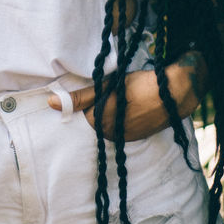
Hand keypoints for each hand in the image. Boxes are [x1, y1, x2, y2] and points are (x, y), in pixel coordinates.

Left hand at [48, 51, 207, 141]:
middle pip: (97, 120)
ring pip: (111, 124)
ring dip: (114, 113)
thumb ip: (78, 97)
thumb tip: (50, 103)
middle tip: (116, 93)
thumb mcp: (106, 86)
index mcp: (99, 123)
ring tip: (127, 99)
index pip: (84, 114)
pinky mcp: (139, 138)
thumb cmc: (138, 85)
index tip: (103, 91)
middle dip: (101, 107)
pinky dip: (126, 118)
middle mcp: (111, 136)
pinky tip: (134, 106)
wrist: (173, 93)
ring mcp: (126, 139)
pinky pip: (124, 128)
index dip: (91, 100)